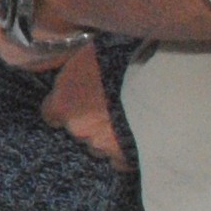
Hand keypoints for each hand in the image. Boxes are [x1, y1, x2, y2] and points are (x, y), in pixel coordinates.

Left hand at [41, 40, 131, 166]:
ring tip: (127, 121)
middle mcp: (78, 127)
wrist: (159, 85)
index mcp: (64, 102)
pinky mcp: (125, 158)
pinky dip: (125, 150)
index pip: (51, 113)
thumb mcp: (89, 51)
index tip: (75, 103)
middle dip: (90, 121)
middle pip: (77, 129)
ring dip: (108, 136)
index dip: (64, 108)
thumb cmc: (123, 61)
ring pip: (98, 145)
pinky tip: (138, 135)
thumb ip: (71, 64)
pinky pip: (119, 159)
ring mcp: (101, 145)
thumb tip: (56, 56)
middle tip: (110, 107)